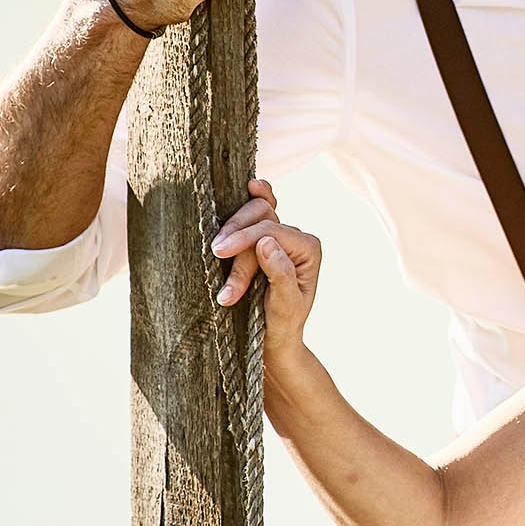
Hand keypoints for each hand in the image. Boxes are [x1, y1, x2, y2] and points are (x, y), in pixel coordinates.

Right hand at [230, 185, 322, 366]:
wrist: (275, 339)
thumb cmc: (282, 325)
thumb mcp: (285, 306)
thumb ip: (280, 273)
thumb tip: (266, 241)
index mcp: (309, 248)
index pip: (272, 230)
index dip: (244, 238)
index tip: (220, 252)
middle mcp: (297, 238)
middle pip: (261, 217)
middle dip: (237, 239)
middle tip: (215, 257)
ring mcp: (281, 236)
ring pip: (251, 217)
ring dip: (232, 240)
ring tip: (218, 266)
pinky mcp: (266, 240)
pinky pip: (259, 212)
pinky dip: (252, 202)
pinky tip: (252, 186)